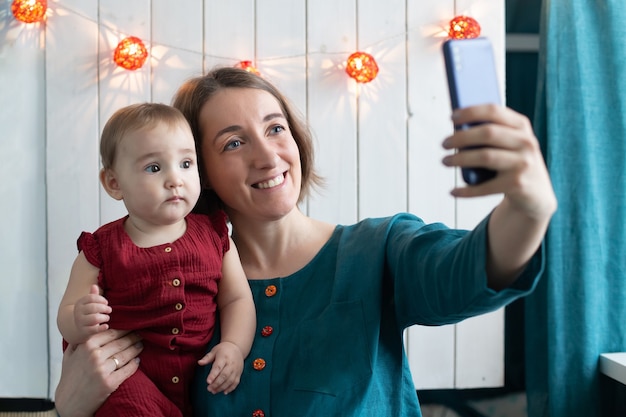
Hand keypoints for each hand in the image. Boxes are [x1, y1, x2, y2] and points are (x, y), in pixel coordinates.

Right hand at [55, 330, 141, 416]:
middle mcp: (95, 356)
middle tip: (140, 334)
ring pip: (126, 355)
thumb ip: (79, 340)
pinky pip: (128, 369)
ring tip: (140, 345)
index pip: (111, 332)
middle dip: (133, 337)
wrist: (69, 403)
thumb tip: (92, 327)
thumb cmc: (69, 378)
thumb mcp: (69, 355)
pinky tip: (137, 360)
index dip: (124, 329)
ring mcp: (102, 370)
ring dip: (136, 348)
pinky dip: (134, 364)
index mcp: (86, 345)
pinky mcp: (110, 383)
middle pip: (121, 342)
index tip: (131, 326)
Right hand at [73, 285, 111, 338]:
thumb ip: (92, 295)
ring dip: (104, 317)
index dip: (101, 299)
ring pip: (95, 318)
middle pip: (93, 307)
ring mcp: (80, 322)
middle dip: (104, 308)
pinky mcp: (84, 332)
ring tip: (107, 317)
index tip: (106, 302)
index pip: (91, 297)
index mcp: (79, 303)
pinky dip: (102, 328)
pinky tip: (106, 326)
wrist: (77, 329)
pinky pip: (94, 330)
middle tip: (109, 310)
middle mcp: (78, 313)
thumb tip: (94, 285)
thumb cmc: (86, 313)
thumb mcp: (88, 304)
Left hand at [198, 341, 243, 394]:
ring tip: (213, 391)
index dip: (213, 375)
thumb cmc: (223, 350)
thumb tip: (199, 362)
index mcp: (224, 357)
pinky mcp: (239, 373)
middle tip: (209, 389)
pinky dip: (230, 388)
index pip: (218, 367)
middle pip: (224, 375)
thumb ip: (207, 358)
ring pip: (230, 380)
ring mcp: (236, 369)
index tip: (208, 382)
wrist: (237, 348)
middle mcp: (231, 364)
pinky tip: (224, 392)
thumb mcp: (214, 351)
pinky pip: (235, 382)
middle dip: (216, 383)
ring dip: (222, 387)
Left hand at [442, 104, 556, 219]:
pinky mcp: (517, 185)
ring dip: (459, 159)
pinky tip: (453, 191)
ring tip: (445, 161)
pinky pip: (485, 187)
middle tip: (444, 143)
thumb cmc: (515, 163)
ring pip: (485, 157)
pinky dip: (466, 190)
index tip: (452, 117)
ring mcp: (523, 164)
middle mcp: (526, 143)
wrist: (537, 194)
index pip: (494, 111)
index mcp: (522, 126)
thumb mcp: (510, 143)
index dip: (471, 112)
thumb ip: (492, 133)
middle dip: (461, 137)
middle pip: (487, 133)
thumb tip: (457, 130)